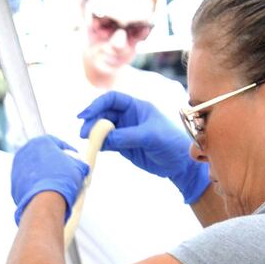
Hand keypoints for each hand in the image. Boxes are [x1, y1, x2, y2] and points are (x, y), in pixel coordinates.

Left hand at [10, 136, 89, 224]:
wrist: (45, 202)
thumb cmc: (63, 181)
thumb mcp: (79, 168)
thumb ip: (79, 163)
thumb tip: (81, 165)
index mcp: (41, 141)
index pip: (59, 144)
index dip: (70, 153)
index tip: (76, 161)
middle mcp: (26, 151)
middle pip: (45, 156)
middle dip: (56, 164)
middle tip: (67, 174)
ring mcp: (17, 167)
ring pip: (36, 170)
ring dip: (46, 175)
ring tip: (57, 186)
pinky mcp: (14, 183)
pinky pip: (29, 183)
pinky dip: (37, 186)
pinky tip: (46, 194)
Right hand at [77, 91, 210, 203]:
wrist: (180, 164)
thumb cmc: (171, 143)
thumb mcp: (150, 136)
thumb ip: (126, 136)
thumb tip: (104, 139)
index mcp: (137, 106)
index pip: (112, 100)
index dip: (96, 105)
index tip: (85, 115)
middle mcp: (129, 116)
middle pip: (104, 114)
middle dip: (92, 122)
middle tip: (84, 134)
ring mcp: (125, 131)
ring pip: (103, 129)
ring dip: (93, 135)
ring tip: (88, 143)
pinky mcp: (123, 146)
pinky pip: (106, 143)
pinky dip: (99, 145)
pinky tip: (94, 149)